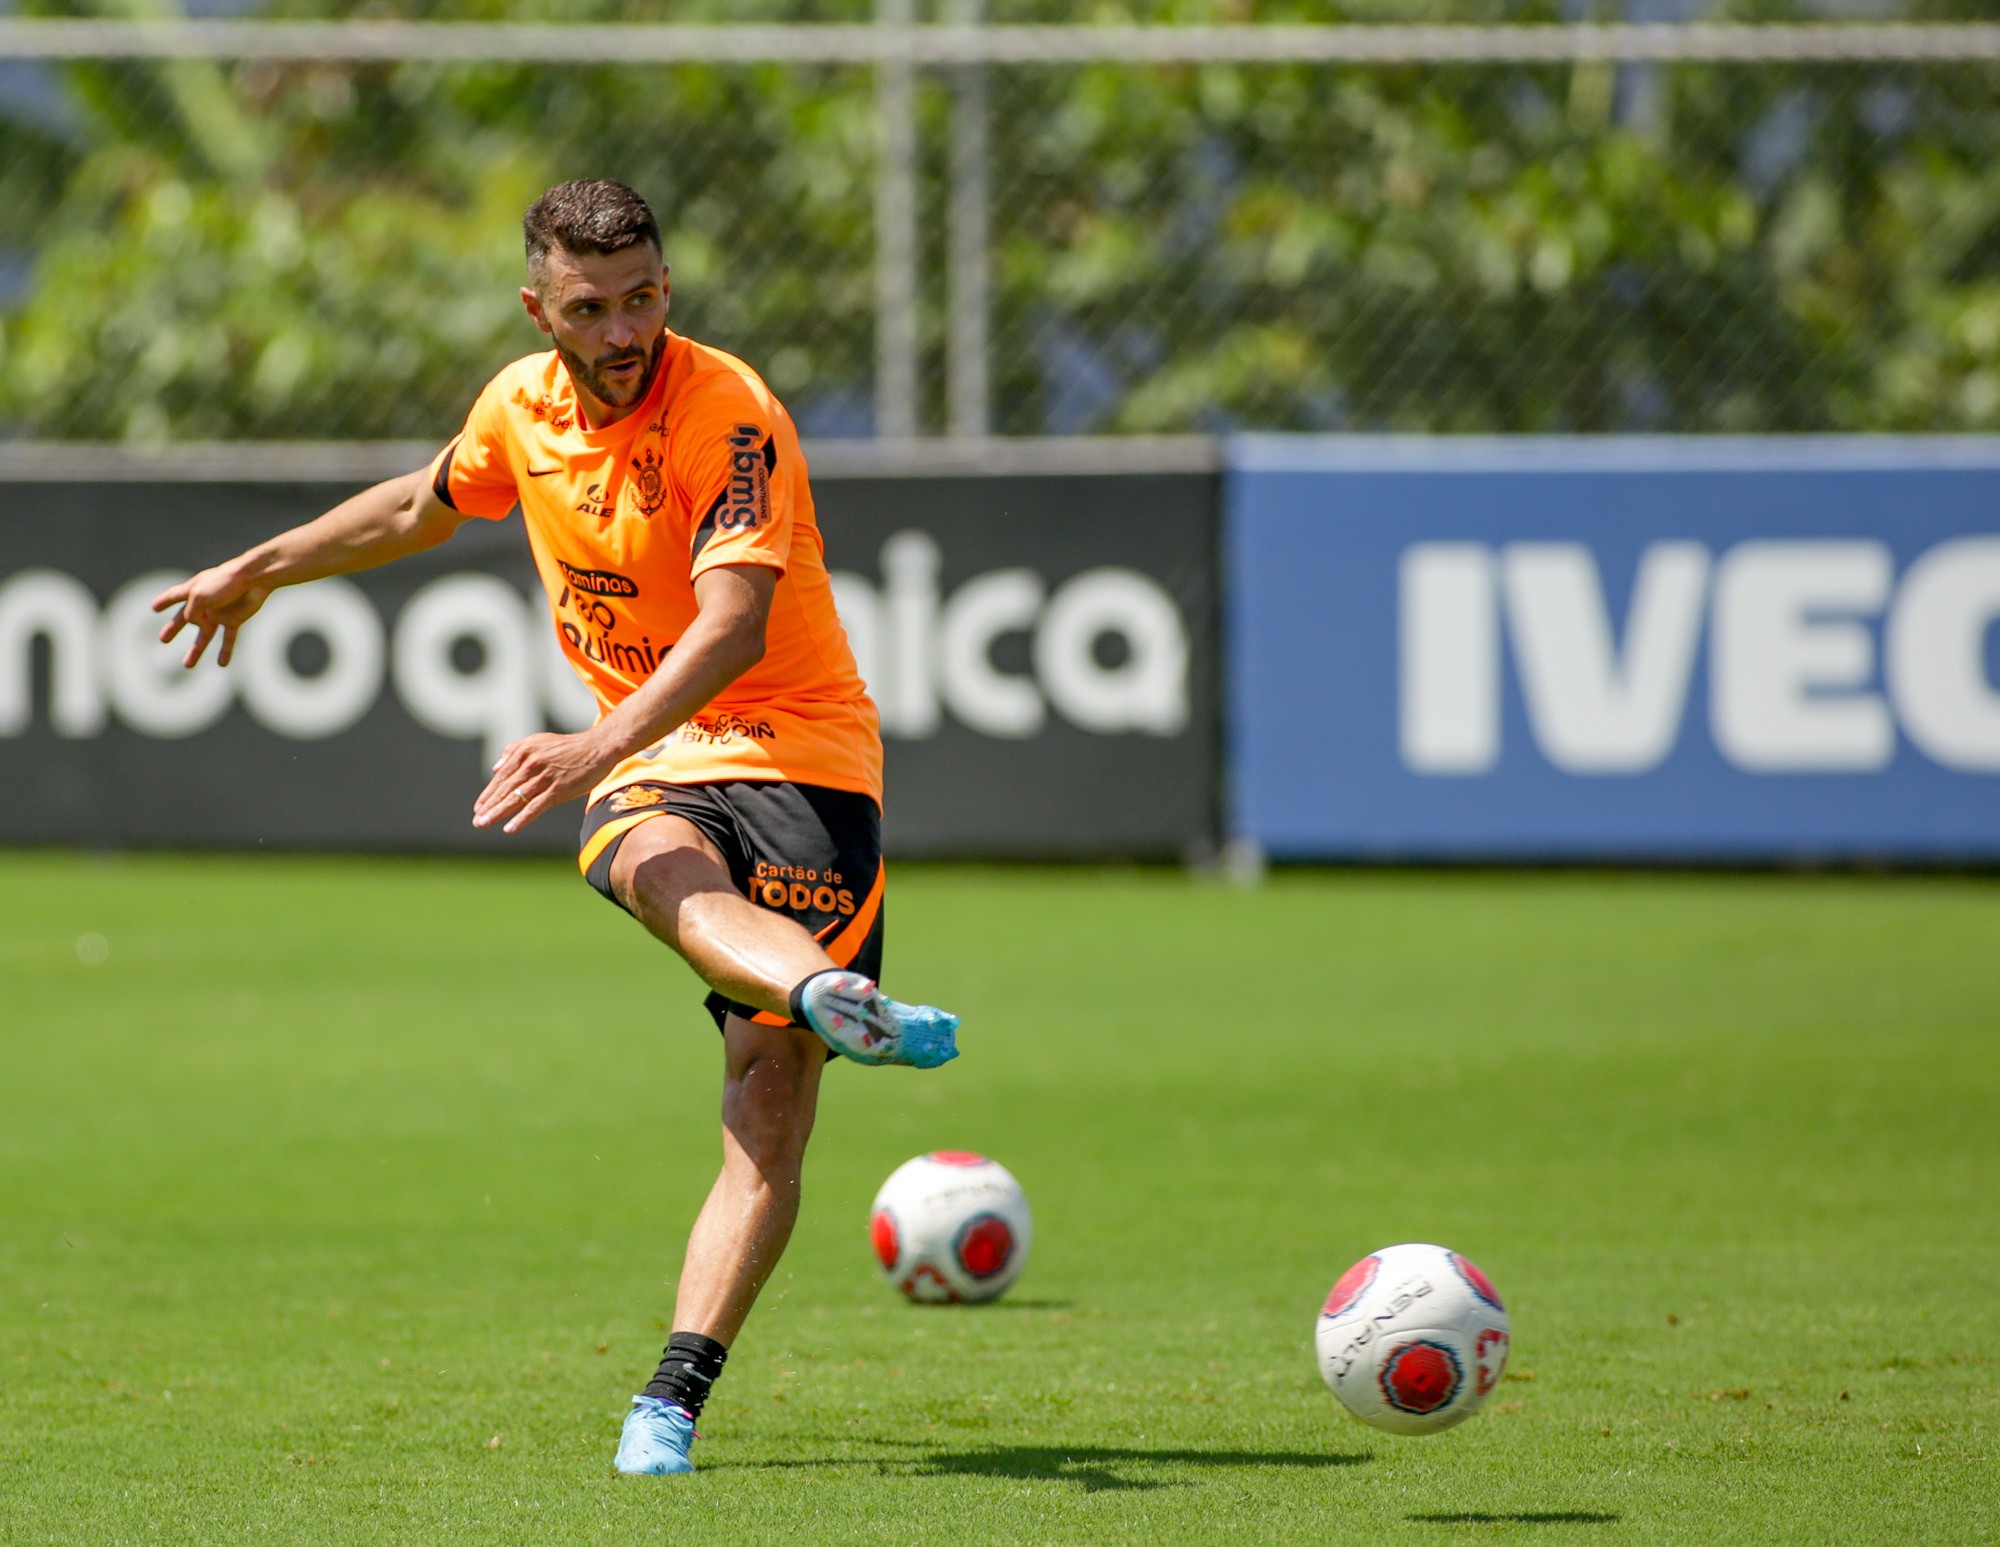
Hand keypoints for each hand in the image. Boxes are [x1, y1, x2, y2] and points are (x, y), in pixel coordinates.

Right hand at [152, 566, 272, 667]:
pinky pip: (228, 639)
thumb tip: (196, 626)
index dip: (164, 601)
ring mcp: (219, 612)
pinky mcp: (235, 619)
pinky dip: (225, 651)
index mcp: (194, 590)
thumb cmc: (225, 582)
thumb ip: (192, 612)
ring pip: (205, 635)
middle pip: (186, 618)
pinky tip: (221, 665)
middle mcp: (205, 602)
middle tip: (163, 640)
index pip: (174, 595)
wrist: (254, 579)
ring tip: (187, 665)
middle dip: (174, 628)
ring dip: (197, 650)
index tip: (154, 608)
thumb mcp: (199, 596)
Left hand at [474, 730, 618, 833]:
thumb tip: (495, 767)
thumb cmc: (569, 747)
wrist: (598, 748)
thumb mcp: (539, 741)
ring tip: (484, 824)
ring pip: (516, 798)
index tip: (478, 807)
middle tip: (477, 821)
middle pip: (505, 789)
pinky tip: (510, 828)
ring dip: (498, 813)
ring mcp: (544, 777)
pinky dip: (522, 818)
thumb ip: (515, 751)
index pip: (501, 777)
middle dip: (489, 806)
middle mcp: (531, 764)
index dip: (488, 793)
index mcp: (524, 752)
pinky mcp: (558, 789)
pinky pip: (536, 806)